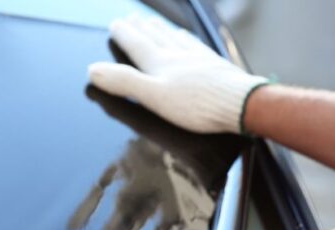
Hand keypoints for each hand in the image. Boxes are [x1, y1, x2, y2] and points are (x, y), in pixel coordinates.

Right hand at [88, 15, 267, 133]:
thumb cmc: (198, 105)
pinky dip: (186, 39)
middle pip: (155, 38)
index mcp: (160, 65)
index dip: (124, 35)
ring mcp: (198, 60)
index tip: (116, 25)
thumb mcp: (153, 97)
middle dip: (141, 29)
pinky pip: (195, 46)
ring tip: (154, 23)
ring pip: (174, 39)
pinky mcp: (215, 67)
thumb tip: (93, 70)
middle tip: (132, 19)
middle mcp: (178, 57)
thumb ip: (124, 83)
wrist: (241, 105)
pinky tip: (187, 39)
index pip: (137, 45)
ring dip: (161, 30)